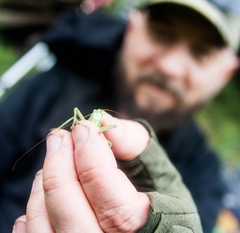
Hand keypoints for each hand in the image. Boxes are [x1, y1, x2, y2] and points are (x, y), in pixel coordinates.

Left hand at [13, 116, 149, 232]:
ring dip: (45, 183)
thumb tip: (103, 119)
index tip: (83, 127)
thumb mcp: (156, 168)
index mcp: (142, 228)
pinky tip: (44, 191)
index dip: (91, 156)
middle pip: (70, 210)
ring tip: (56, 160)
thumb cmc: (157, 195)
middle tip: (60, 136)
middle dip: (60, 164)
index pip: (109, 195)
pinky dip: (35, 210)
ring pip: (45, 225)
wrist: (152, 224)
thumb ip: (133, 141)